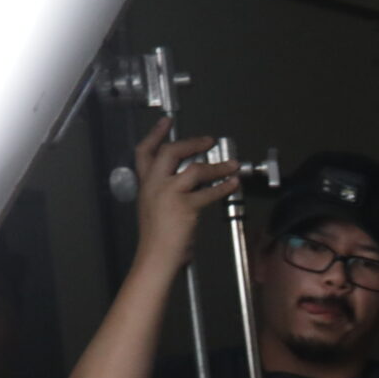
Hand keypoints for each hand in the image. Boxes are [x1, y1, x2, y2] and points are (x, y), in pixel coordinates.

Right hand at [131, 116, 239, 261]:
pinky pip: (209, 192)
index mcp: (145, 183)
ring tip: (232, 165)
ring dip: (218, 166)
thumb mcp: (153, 206)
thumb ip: (165, 189)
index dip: (155, 134)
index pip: (145, 151)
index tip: (166, 121)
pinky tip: (233, 184)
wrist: (155, 256)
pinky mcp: (185, 207)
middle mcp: (154, 184)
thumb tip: (188, 178)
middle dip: (191, 143)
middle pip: (171, 152)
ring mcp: (169, 194)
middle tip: (208, 141)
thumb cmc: (157, 236)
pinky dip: (224, 187)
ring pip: (195, 169)